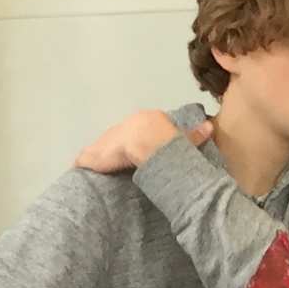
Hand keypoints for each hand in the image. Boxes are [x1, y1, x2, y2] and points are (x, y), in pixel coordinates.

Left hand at [74, 109, 209, 174]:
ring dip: (97, 155)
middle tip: (110, 159)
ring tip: (90, 165)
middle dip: (112, 146)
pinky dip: (84, 163)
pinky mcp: (101, 152)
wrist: (152, 143)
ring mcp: (112, 137)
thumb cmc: (170, 142)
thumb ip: (194, 134)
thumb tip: (210, 126)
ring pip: (103, 146)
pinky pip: (90, 158)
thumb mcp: (184, 139)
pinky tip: (78, 167)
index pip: (137, 129)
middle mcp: (127, 125)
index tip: (131, 149)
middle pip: (117, 136)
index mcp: (147, 120)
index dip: (133, 139)